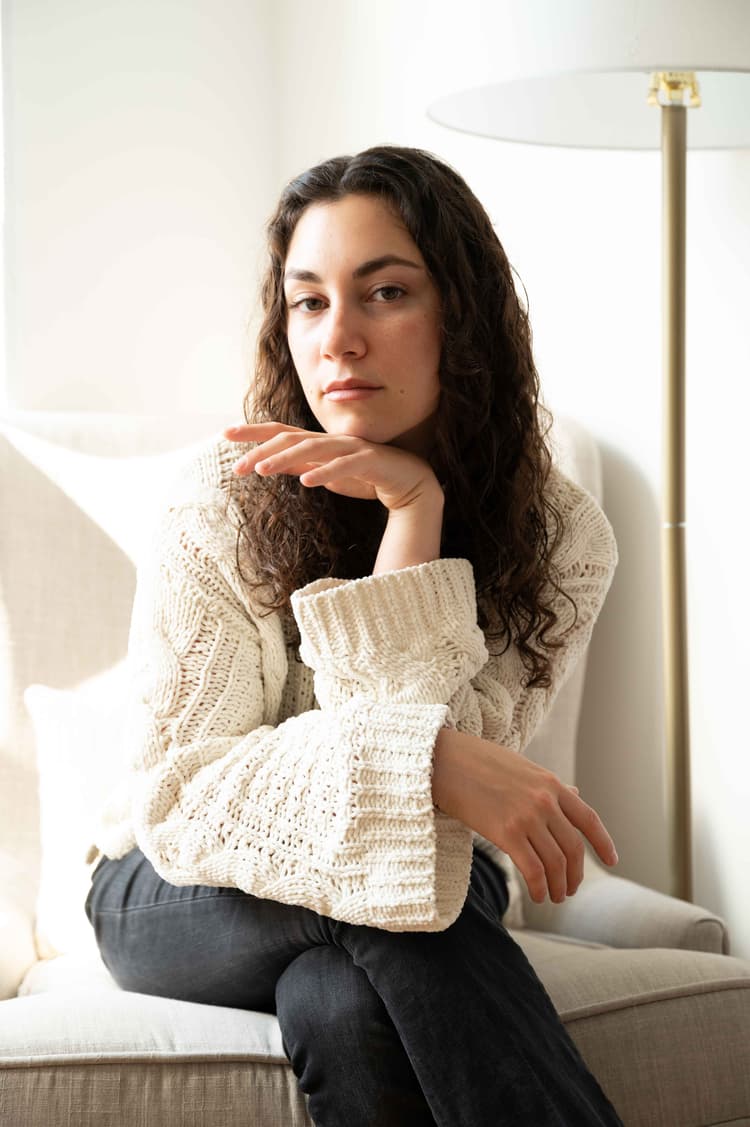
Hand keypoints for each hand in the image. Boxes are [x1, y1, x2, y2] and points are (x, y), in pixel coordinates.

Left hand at [224, 422, 440, 511]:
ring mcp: (351, 447)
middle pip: (289, 439)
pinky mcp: (369, 460)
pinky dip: (325, 471)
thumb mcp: (326, 475)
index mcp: (319, 443)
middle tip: (235, 467)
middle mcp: (332, 440)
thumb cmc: (367, 477)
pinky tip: (308, 481)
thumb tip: (274, 464)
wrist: (411, 484)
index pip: (280, 432)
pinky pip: (344, 464)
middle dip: (260, 450)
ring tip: (261, 470)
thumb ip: (302, 466)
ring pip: (312, 448)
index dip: (253, 431)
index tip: (225, 433)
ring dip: (284, 458)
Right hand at [432, 729, 617, 903]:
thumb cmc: (477, 762)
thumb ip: (548, 786)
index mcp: (551, 783)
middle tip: (569, 889)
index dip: (603, 843)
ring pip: (556, 863)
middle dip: (575, 874)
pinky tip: (536, 895)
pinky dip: (539, 888)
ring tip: (553, 896)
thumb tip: (575, 793)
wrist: (444, 759)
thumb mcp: (521, 768)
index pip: (589, 819)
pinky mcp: (506, 832)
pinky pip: (533, 870)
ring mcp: (527, 816)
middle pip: (573, 848)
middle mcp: (545, 800)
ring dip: (558, 886)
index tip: (612, 860)